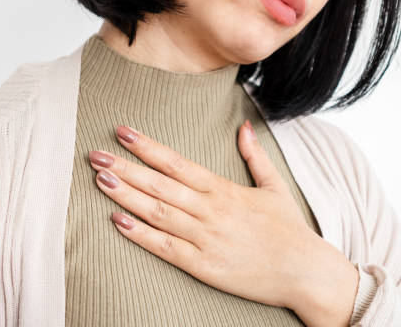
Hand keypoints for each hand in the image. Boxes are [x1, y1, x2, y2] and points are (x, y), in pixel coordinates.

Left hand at [88, 120, 357, 323]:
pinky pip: (166, 248)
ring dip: (126, 195)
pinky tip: (117, 221)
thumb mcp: (274, 187)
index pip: (177, 163)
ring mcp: (205, 239)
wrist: (305, 273)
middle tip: (95, 154)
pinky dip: (140, 235)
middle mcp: (211, 211)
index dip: (147, 147)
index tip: (123, 132)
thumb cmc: (290, 230)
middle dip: (125, 167)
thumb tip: (243, 126)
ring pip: (157, 213)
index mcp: (225, 190)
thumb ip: (255, 155)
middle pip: (159, 185)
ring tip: (100, 179)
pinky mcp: (203, 266)